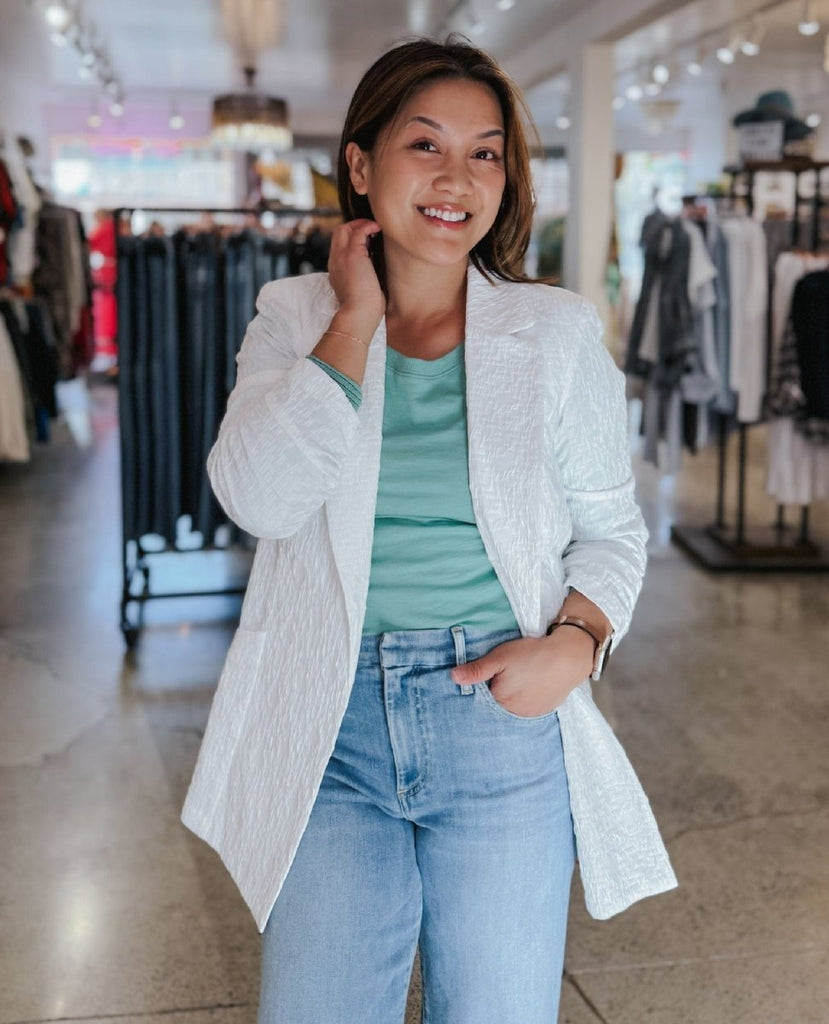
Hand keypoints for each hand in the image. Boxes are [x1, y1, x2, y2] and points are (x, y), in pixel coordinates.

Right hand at [327, 219, 384, 329]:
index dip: (352, 240)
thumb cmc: (364, 309)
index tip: (367, 242)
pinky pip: (358, 231)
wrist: (359, 314)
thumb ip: (363, 279)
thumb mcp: (360, 290)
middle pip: (338, 234)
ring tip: (374, 228)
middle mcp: (336, 261)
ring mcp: (342, 257)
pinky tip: (377, 229)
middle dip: (354, 227)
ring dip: (360, 225)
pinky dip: (368, 226)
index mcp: (337, 271)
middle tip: (370, 231)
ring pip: (344, 229)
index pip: (340, 247)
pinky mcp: (353, 255)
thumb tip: (374, 274)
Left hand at [450, 630, 594, 717]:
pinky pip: (526, 709)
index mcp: (501, 701)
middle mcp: (514, 713)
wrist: (569, 656)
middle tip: (505, 676)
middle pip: (496, 706)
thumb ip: (477, 669)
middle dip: (494, 694)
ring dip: (509, 699)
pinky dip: (524, 700)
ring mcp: (530, 714)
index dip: (480, 688)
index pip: (480, 700)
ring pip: (511, 709)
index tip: (484, 678)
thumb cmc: (534, 654)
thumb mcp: (501, 657)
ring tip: (517, 681)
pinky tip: (527, 687)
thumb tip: (453, 677)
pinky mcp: (543, 711)